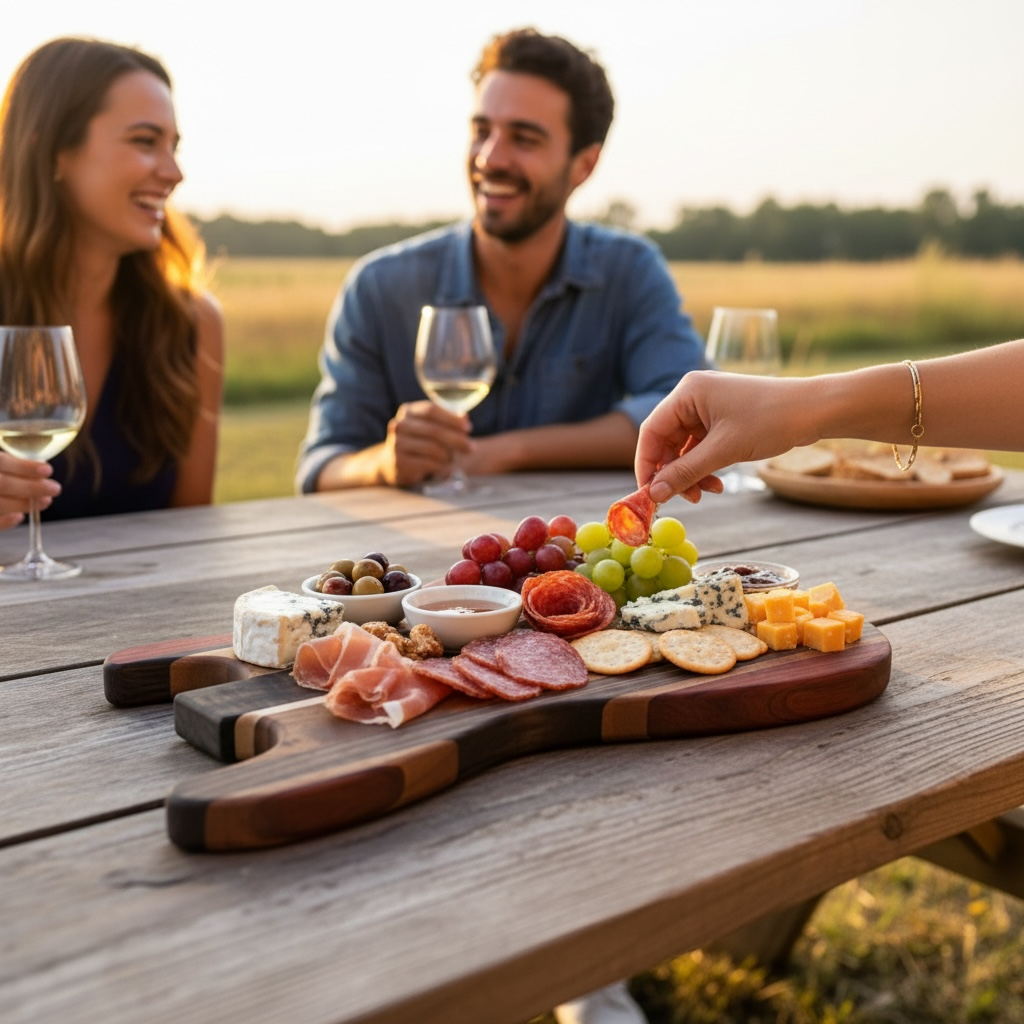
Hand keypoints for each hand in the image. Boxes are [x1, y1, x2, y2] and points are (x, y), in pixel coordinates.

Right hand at [0, 453, 60, 529]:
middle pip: (2, 484)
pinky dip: (4, 522)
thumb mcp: (2, 457)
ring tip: (45, 501)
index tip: (48, 470)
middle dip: (31, 488)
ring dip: (22, 504)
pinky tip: (19, 517)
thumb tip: (36, 466)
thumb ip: (9, 461)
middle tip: (55, 489)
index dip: (24, 467)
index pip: (1, 461)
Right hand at [380, 401, 472, 487]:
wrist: (391, 463)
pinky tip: (445, 467)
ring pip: (432, 448)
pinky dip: (441, 466)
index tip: (468, 428)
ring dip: (449, 455)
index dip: (452, 419)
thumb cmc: (418, 441)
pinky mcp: (399, 462)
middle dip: (457, 440)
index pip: (431, 410)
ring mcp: (396, 444)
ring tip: (454, 459)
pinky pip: (427, 463)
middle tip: (471, 448)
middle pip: (434, 430)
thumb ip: (447, 420)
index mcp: (408, 411)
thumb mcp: (429, 426)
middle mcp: (399, 425)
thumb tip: (465, 418)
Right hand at [637, 371, 804, 502]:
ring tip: (706, 493)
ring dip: (691, 473)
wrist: (815, 410)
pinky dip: (705, 466)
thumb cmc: (770, 420)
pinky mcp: (722, 418)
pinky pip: (702, 446)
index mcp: (687, 392)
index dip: (647, 464)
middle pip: (667, 441)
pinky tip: (718, 483)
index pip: (652, 431)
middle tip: (684, 499)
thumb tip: (654, 494)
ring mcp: (708, 407)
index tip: (648, 494)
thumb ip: (685, 472)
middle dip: (674, 472)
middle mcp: (693, 396)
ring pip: (685, 447)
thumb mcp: (724, 450)